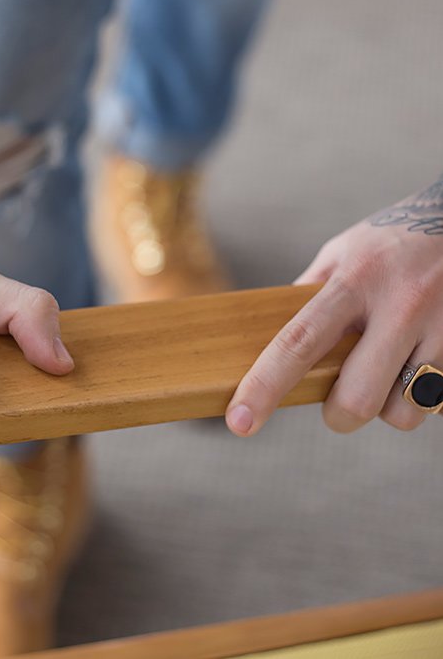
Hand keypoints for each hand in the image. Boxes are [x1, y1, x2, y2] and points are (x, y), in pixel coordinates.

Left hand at [225, 179, 442, 436]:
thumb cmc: (395, 240)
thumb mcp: (344, 251)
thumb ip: (311, 293)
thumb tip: (268, 334)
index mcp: (355, 280)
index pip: (298, 343)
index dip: (264, 386)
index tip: (239, 423)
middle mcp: (400, 305)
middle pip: (355, 398)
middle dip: (338, 414)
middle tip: (338, 400)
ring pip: (403, 412)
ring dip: (387, 407)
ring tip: (388, 374)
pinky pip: (437, 401)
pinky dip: (421, 396)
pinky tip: (419, 364)